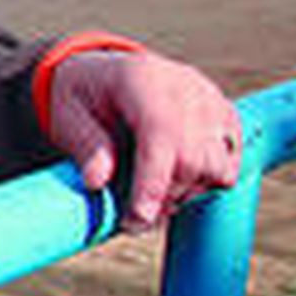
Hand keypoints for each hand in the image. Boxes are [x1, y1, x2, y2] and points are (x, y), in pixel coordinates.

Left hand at [46, 49, 241, 232]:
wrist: (101, 75)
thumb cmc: (82, 98)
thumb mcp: (65, 116)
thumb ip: (84, 147)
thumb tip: (97, 181)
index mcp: (140, 78)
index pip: (161, 135)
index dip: (153, 184)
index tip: (136, 220)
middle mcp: (184, 85)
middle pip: (194, 157)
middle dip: (165, 196)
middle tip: (134, 214)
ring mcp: (209, 99)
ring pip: (218, 166)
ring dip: (188, 191)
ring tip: (154, 190)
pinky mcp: (225, 113)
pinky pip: (230, 162)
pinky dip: (205, 180)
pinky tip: (174, 176)